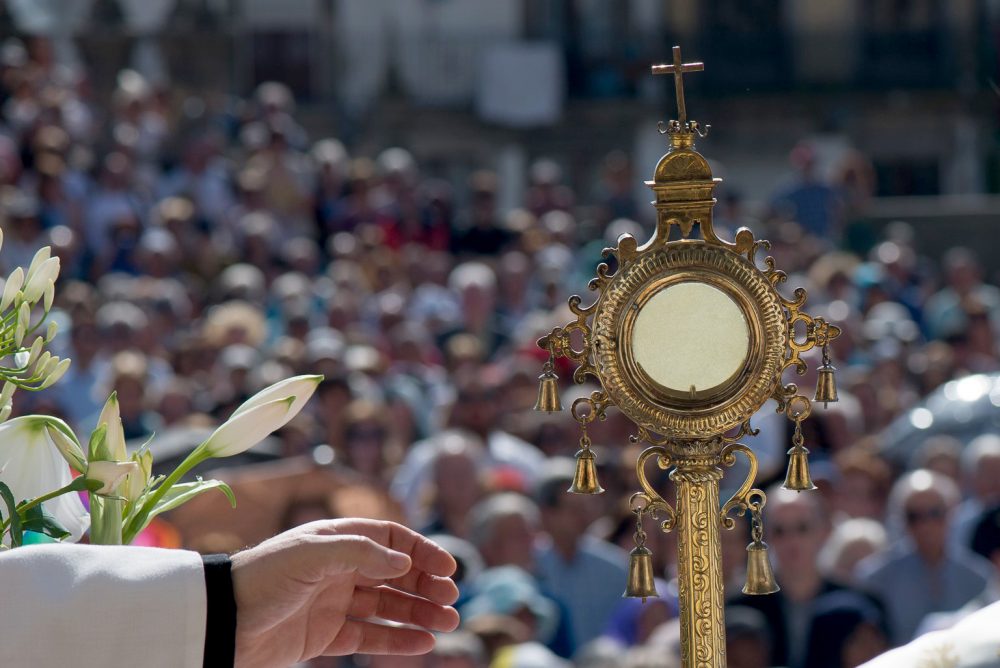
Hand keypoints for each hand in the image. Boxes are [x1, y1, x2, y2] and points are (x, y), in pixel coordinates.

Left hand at [231, 519, 459, 667]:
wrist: (221, 621)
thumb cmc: (262, 577)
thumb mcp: (311, 554)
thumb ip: (360, 553)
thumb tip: (403, 560)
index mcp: (337, 540)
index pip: (391, 539)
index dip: (421, 551)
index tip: (448, 568)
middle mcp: (339, 569)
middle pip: (395, 574)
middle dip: (426, 585)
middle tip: (451, 600)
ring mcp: (334, 602)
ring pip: (388, 606)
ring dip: (419, 612)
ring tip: (447, 623)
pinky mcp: (325, 635)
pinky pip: (370, 637)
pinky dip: (397, 639)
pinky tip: (423, 642)